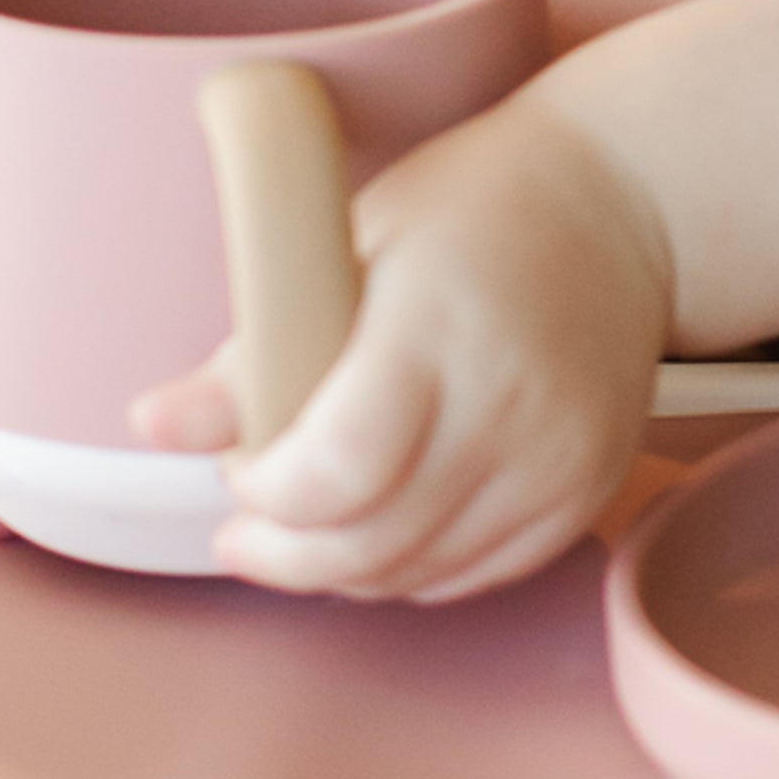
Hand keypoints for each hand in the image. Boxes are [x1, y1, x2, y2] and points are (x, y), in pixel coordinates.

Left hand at [130, 87, 674, 604]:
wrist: (625, 203)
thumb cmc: (476, 207)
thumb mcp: (349, 241)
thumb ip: (253, 349)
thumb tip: (153, 424)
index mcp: (440, 327)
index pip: (339, 468)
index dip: (268, 492)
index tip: (243, 466)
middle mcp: (512, 404)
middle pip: (369, 543)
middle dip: (284, 550)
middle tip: (249, 519)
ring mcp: (559, 459)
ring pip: (415, 574)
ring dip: (342, 564)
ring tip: (317, 511)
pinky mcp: (585, 492)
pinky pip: (474, 575)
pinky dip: (412, 564)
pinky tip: (390, 514)